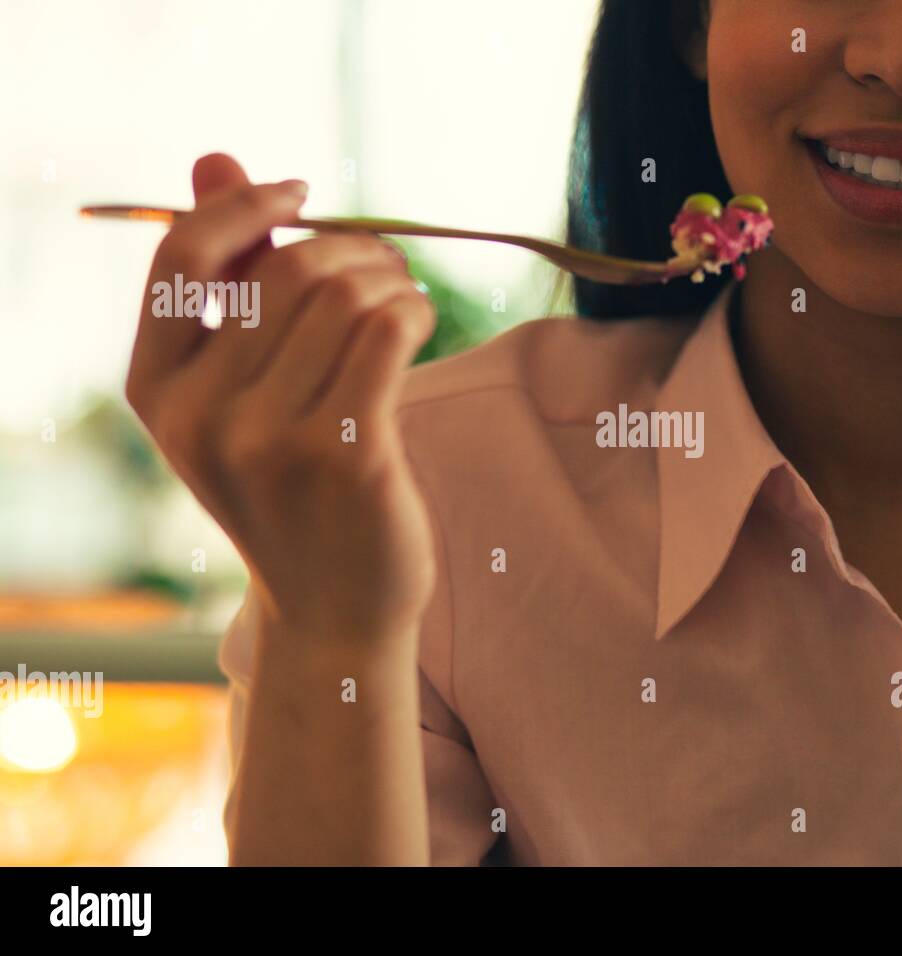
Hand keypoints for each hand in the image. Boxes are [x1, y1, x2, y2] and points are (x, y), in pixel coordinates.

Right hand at [126, 154, 437, 639]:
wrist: (333, 610)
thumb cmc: (292, 490)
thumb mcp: (239, 394)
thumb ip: (228, 280)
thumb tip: (214, 157)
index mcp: (158, 393)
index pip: (181, 258)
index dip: (243, 205)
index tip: (298, 193)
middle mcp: (200, 416)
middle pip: (285, 269)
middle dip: (349, 248)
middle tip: (386, 266)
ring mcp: (269, 440)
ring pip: (343, 294)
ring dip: (389, 278)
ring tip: (404, 300)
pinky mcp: (345, 455)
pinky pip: (386, 330)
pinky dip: (413, 308)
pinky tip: (420, 322)